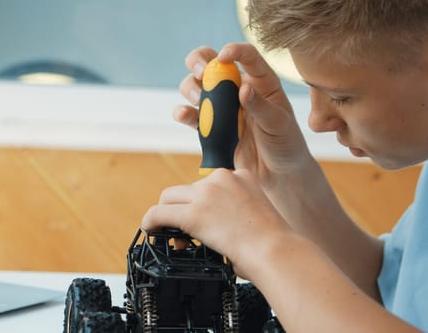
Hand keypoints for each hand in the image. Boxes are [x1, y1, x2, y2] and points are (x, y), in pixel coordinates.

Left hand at [141, 168, 291, 278]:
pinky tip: (151, 230)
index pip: (210, 183)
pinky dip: (151, 221)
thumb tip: (214, 226)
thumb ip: (236, 209)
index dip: (202, 202)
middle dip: (184, 208)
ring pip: (170, 197)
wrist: (276, 252)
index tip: (205, 219)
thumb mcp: (258, 212)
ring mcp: (207, 194)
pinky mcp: (194, 213)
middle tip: (186, 232)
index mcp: (242, 176)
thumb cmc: (273, 243)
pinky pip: (159, 212)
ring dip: (169, 215)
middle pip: (188, 188)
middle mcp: (223, 178)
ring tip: (176, 236)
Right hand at [177, 43, 311, 188]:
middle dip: (198, 61)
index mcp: (261, 80)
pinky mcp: (211, 127)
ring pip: (195, 86)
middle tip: (200, 72)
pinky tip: (185, 114)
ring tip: (199, 100)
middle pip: (209, 62)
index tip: (224, 55)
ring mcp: (221, 106)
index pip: (246, 55)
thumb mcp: (279, 124)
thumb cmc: (286, 143)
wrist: (278, 174)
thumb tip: (243, 89)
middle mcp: (237, 88)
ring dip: (191, 88)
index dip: (234, 50)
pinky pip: (192, 115)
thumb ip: (261, 107)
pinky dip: (184, 112)